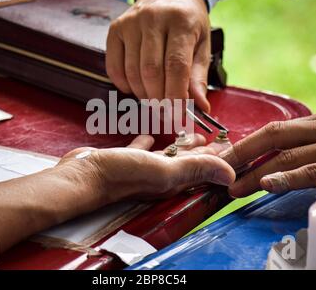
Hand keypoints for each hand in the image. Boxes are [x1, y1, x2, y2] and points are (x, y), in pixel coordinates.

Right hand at [57, 134, 234, 203]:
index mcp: (173, 180)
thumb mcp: (163, 170)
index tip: (231, 147)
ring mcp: (142, 168)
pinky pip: (142, 149)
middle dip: (203, 151)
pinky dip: (149, 142)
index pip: (203, 168)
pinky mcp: (125, 159)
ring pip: (167, 155)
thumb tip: (232, 175)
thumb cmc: (121, 175)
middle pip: (188, 161)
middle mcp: (159, 176)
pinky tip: (150, 134)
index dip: (218, 159)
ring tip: (189, 135)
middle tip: (215, 139)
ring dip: (179, 146)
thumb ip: (196, 169)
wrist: (83, 176)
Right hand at [106, 0, 210, 111]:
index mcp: (181, 21)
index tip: (178, 116)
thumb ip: (198, 77)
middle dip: (159, 99)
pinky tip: (135, 88)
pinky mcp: (115, 29)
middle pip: (151, 71)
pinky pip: (114, 67)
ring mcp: (130, 23)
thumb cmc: (188, 21)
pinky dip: (124, 85)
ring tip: (154, 99)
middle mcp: (153, 18)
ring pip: (132, 72)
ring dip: (143, 94)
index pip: (176, 66)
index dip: (176, 96)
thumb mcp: (202, 44)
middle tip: (166, 112)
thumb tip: (200, 106)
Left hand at [219, 110, 315, 197]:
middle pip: (272, 136)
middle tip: (218, 169)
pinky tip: (268, 185)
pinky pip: (312, 172)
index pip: (273, 129)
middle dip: (241, 153)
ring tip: (234, 187)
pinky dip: (287, 179)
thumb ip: (310, 145)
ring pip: (286, 157)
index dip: (246, 143)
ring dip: (256, 173)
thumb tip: (275, 161)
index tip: (225, 157)